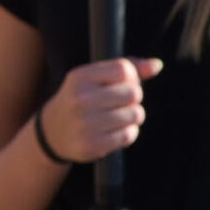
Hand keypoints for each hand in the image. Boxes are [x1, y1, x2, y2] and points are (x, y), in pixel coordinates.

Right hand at [38, 57, 162, 162]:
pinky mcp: (92, 145)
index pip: (123, 70)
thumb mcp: (94, 78)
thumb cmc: (81, 98)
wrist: (53, 130)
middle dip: (134, 98)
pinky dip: (129, 132)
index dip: (132, 77)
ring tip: (120, 116)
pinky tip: (116, 130)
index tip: (124, 84)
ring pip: (135, 115)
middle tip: (123, 102)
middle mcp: (80, 99)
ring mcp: (85, 123)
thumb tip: (157, 65)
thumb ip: (125, 68)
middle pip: (133, 93)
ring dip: (134, 116)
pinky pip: (129, 135)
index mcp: (79, 77)